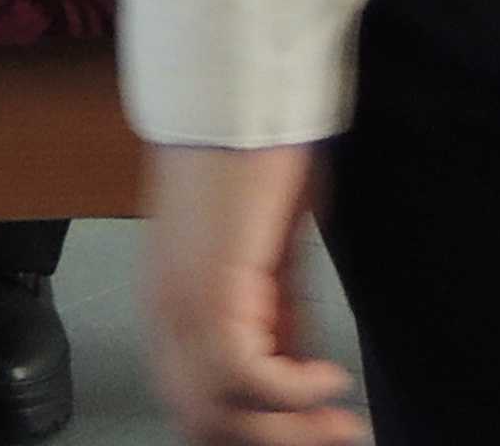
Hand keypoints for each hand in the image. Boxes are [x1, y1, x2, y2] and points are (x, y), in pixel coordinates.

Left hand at [144, 146, 362, 444]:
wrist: (234, 89)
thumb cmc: (249, 155)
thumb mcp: (263, 257)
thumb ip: (270, 315)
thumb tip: (295, 368)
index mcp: (168, 305)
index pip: (194, 403)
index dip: (254, 430)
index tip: (317, 428)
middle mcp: (164, 311)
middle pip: (200, 419)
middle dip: (273, 437)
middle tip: (334, 430)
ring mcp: (179, 301)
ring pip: (215, 413)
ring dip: (286, 427)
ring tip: (336, 416)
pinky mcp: (208, 285)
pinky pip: (246, 376)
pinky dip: (293, 391)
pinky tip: (328, 374)